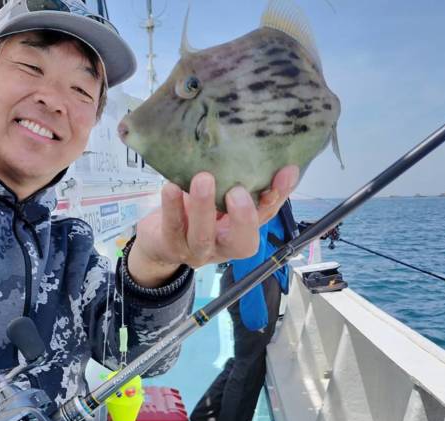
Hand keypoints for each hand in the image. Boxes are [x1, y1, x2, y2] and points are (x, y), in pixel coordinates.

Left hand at [128, 166, 298, 286]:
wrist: (158, 239)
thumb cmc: (195, 212)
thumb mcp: (219, 197)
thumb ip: (238, 181)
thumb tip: (260, 144)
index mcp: (242, 232)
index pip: (266, 216)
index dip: (278, 195)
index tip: (286, 170)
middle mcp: (223, 246)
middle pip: (242, 242)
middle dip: (243, 217)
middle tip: (238, 190)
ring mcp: (196, 250)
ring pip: (203, 236)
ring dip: (204, 207)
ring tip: (203, 178)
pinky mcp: (170, 245)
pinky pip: (172, 227)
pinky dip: (172, 206)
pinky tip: (171, 187)